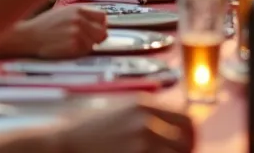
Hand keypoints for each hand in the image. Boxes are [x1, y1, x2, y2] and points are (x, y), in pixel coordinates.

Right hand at [13, 6, 108, 58]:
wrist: (29, 36)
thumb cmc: (45, 25)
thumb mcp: (64, 12)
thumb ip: (82, 16)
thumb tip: (100, 24)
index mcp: (78, 9)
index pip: (102, 17)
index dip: (100, 25)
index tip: (94, 30)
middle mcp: (79, 19)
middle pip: (102, 32)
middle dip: (96, 38)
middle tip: (86, 41)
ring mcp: (77, 33)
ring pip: (93, 44)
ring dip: (85, 46)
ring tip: (70, 43)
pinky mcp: (73, 46)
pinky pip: (84, 52)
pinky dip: (78, 52)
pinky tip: (67, 48)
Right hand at [54, 99, 194, 152]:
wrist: (63, 144)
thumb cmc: (89, 131)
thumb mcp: (120, 111)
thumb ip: (148, 115)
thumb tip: (175, 127)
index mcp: (144, 105)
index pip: (186, 119)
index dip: (190, 135)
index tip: (188, 145)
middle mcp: (145, 121)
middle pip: (185, 142)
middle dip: (183, 152)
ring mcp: (140, 143)